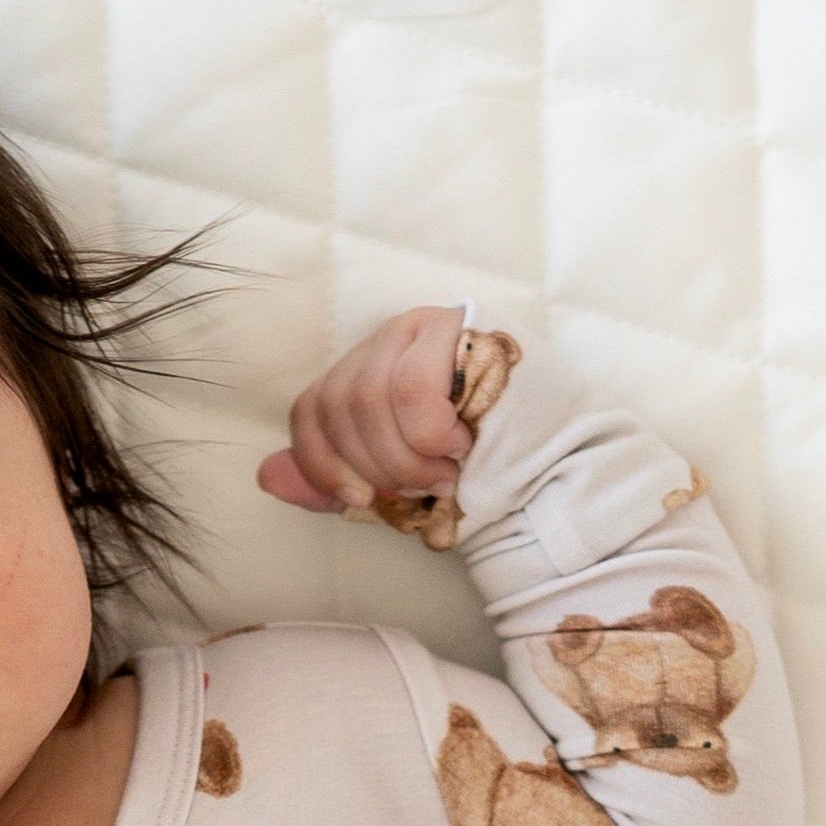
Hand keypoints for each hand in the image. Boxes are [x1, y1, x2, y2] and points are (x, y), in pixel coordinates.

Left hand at [259, 307, 472, 513]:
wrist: (559, 467)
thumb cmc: (477, 474)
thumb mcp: (394, 485)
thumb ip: (334, 480)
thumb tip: (266, 477)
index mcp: (368, 371)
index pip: (310, 407)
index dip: (321, 462)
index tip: (357, 500)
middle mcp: (389, 338)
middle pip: (339, 404)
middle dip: (377, 466)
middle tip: (423, 487)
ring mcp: (427, 325)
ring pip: (371, 397)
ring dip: (408, 457)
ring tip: (447, 470)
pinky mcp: (464, 325)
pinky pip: (412, 389)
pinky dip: (430, 435)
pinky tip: (462, 444)